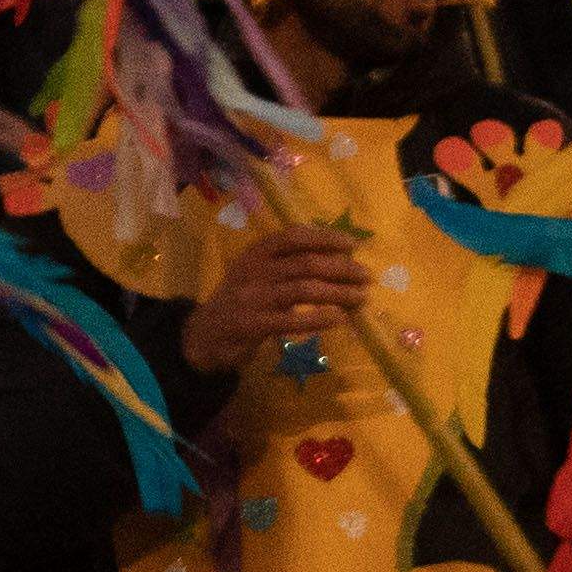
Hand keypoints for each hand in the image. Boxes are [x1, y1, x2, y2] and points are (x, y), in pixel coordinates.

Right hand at [196, 228, 361, 364]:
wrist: (205, 335)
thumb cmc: (243, 301)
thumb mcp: (258, 273)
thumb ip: (289, 264)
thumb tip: (339, 258)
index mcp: (256, 252)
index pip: (294, 236)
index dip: (325, 238)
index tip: (352, 244)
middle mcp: (254, 270)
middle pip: (306, 263)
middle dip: (342, 268)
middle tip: (366, 276)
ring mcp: (252, 297)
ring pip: (304, 289)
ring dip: (338, 293)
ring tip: (361, 298)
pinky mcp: (253, 325)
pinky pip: (293, 320)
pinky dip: (319, 318)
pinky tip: (339, 318)